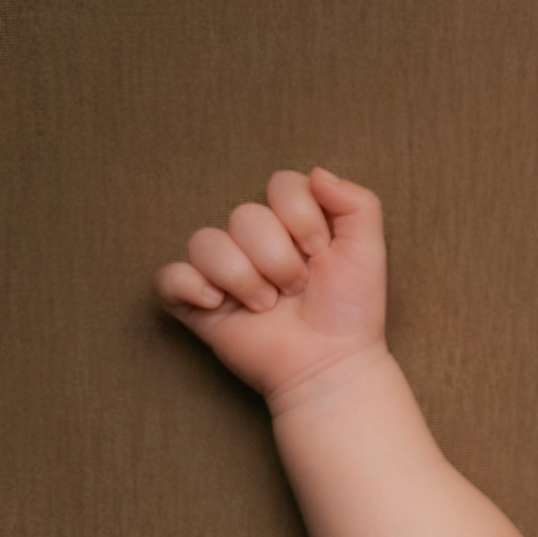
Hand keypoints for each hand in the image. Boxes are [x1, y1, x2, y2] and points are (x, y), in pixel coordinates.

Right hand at [154, 167, 387, 407]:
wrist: (332, 363)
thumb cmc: (351, 311)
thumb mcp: (368, 251)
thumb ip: (357, 202)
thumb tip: (317, 172)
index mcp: (291, 223)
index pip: (281, 184)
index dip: (301, 217)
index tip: (320, 252)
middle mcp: (254, 242)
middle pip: (245, 215)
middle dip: (278, 258)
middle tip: (297, 289)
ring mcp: (223, 272)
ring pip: (205, 242)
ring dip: (243, 278)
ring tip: (268, 307)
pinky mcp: (197, 303)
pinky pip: (168, 276)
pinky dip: (190, 287)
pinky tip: (219, 305)